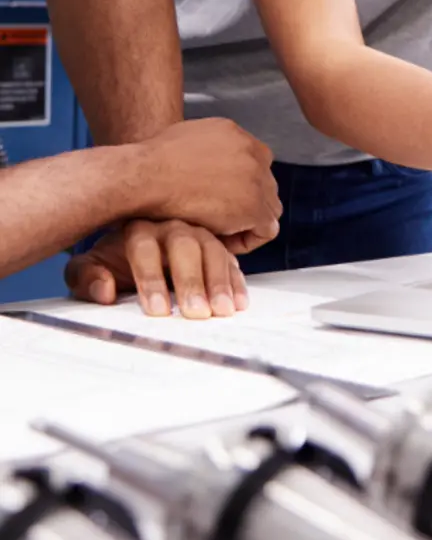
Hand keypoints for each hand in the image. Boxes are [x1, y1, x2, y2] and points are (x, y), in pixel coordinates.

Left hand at [65, 220, 249, 318]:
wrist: (129, 250)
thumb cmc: (110, 263)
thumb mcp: (88, 269)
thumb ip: (86, 278)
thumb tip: (104, 290)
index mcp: (137, 229)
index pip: (144, 247)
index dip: (151, 279)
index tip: (156, 311)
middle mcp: (170, 226)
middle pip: (185, 245)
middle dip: (192, 280)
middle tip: (196, 313)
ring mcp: (197, 234)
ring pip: (213, 249)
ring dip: (219, 281)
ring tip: (222, 310)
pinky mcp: (216, 247)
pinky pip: (231, 260)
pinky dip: (236, 281)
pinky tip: (238, 302)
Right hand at [129, 119, 281, 245]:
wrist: (147, 176)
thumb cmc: (151, 165)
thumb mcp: (183, 141)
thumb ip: (205, 150)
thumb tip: (201, 166)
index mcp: (234, 133)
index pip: (254, 162)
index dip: (239, 185)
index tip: (220, 200)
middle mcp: (251, 150)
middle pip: (265, 183)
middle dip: (246, 202)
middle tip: (220, 220)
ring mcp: (256, 177)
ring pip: (269, 206)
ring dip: (248, 221)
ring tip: (219, 233)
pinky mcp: (254, 206)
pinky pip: (266, 229)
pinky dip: (248, 239)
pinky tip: (223, 242)